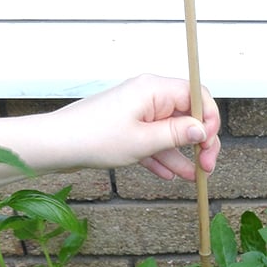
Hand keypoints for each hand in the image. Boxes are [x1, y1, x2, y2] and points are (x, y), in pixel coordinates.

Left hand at [49, 74, 220, 179]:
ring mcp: (137, 111)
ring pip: (169, 131)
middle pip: (186, 115)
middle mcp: (148, 95)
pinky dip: (161, 156)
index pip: (197, 95)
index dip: (209, 119)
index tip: (209, 144)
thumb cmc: (94, 138)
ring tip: (192, 177)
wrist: (57, 145)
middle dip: (199, 141)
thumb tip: (202, 130)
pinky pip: (152, 139)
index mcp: (154, 89)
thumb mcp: (144, 141)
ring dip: (182, 154)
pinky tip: (169, 175)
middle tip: (206, 166)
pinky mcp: (126, 126)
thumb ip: (177, 135)